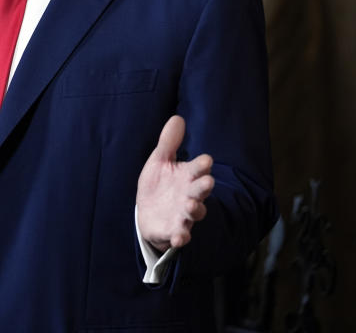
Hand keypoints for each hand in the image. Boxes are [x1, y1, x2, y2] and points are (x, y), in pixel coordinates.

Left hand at [136, 115, 214, 251]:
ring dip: (194, 210)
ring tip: (190, 206)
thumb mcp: (159, 161)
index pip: (199, 169)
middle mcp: (190, 195)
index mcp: (188, 176)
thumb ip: (168, 142)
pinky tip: (179, 237)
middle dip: (204, 187)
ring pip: (195, 213)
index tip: (205, 160)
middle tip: (207, 182)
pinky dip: (181, 237)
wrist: (148, 213)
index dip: (202, 165)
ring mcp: (183, 214)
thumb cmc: (159, 184)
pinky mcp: (174, 230)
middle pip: (201, 191)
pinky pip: (180, 235)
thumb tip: (177, 118)